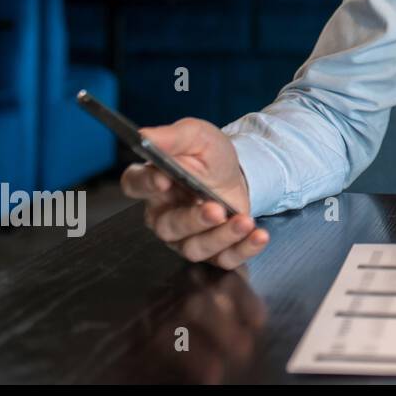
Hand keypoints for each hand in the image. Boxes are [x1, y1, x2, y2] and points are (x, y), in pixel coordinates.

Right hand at [120, 118, 269, 269]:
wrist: (241, 173)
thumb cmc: (211, 156)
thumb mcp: (197, 136)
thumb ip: (172, 137)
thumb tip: (145, 137)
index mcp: (153, 183)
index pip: (136, 184)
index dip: (146, 184)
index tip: (164, 179)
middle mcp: (164, 214)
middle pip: (168, 226)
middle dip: (193, 220)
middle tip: (215, 209)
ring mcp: (187, 237)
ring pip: (194, 248)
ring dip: (221, 237)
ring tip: (244, 221)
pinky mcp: (213, 250)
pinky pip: (223, 259)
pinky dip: (243, 249)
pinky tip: (259, 236)